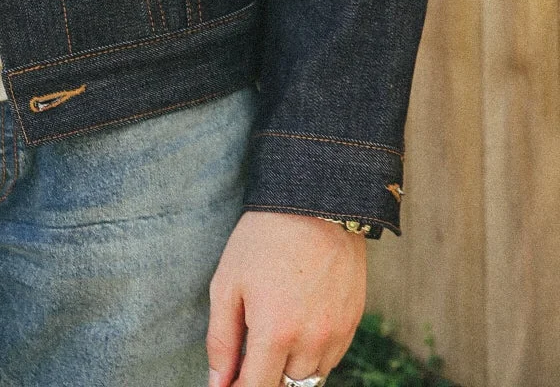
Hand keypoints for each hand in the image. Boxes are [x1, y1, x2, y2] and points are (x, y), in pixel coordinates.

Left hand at [206, 210, 366, 386]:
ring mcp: (336, 336)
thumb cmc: (264, 239)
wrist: (317, 203)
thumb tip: (217, 384)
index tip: (229, 383)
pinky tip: (296, 326)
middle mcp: (310, 343)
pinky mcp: (352, 325)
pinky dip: (310, 356)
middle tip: (248, 354)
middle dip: (263, 377)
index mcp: (275, 333)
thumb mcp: (228, 283)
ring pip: (309, 379)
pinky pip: (329, 360)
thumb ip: (221, 340)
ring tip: (273, 334)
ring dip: (287, 370)